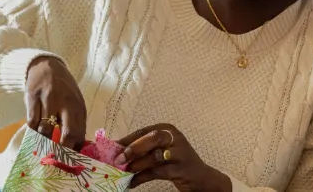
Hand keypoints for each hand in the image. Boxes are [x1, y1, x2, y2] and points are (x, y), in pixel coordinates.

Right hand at [25, 56, 86, 149]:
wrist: (46, 66)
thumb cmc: (63, 89)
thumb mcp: (75, 102)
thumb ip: (76, 122)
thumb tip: (77, 148)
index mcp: (79, 106)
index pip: (79, 134)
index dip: (74, 150)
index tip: (68, 161)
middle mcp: (66, 103)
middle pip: (67, 134)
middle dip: (61, 150)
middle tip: (55, 158)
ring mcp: (48, 99)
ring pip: (45, 130)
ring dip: (43, 141)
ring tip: (42, 145)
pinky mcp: (32, 97)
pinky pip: (31, 122)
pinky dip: (32, 130)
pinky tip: (34, 132)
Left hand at [115, 123, 230, 190]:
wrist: (200, 177)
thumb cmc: (176, 161)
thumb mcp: (162, 150)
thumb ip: (143, 148)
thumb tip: (117, 150)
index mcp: (167, 129)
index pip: (144, 131)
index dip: (127, 140)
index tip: (112, 148)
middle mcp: (175, 138)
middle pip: (152, 139)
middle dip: (133, 148)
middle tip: (118, 159)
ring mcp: (180, 153)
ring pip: (154, 156)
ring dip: (136, 165)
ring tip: (124, 172)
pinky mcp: (181, 169)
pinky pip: (156, 172)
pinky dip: (141, 178)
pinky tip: (132, 183)